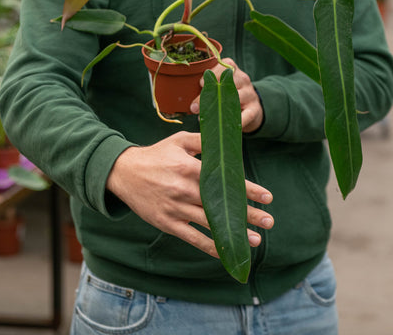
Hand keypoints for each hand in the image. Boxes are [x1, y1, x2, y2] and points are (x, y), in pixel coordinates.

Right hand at [106, 131, 272, 257]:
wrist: (123, 173)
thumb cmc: (155, 155)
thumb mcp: (179, 141)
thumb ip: (203, 140)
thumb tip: (226, 142)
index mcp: (189, 167)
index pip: (224, 181)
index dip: (248, 190)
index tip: (267, 197)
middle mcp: (184, 189)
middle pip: (221, 205)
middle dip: (248, 214)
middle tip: (269, 221)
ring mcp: (175, 208)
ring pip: (210, 224)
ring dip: (234, 233)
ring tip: (256, 240)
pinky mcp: (167, 223)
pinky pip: (192, 238)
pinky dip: (210, 246)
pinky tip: (226, 251)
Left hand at [190, 58, 263, 132]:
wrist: (251, 107)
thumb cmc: (227, 95)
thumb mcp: (218, 87)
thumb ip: (205, 91)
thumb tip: (193, 107)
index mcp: (232, 70)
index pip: (223, 66)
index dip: (212, 74)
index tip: (201, 83)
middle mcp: (242, 79)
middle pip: (227, 83)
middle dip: (210, 94)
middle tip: (195, 107)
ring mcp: (250, 94)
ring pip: (236, 98)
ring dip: (220, 109)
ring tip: (206, 119)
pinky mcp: (254, 109)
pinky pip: (246, 115)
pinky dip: (235, 121)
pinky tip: (224, 127)